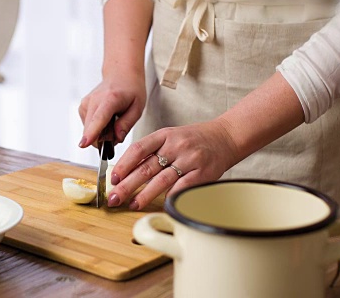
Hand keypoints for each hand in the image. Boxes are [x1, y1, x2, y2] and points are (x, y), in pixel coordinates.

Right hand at [78, 70, 145, 146]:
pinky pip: (88, 127)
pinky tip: (106, 118)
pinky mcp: (82, 108)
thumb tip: (116, 138)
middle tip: (118, 129)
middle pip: (91, 130)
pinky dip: (97, 127)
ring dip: (101, 133)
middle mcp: (94, 100)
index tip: (83, 144)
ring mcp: (85, 104)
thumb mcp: (137, 107)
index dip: (91, 133)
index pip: (99, 118)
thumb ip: (127, 124)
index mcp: (111, 99)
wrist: (120, 75)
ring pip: (89, 131)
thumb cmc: (131, 90)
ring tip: (113, 120)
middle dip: (104, 139)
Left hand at [107, 119, 239, 209]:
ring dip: (145, 195)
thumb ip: (152, 151)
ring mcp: (189, 159)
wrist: (226, 136)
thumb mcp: (171, 136)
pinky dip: (169, 197)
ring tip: (133, 204)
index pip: (138, 149)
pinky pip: (182, 188)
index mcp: (165, 135)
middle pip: (146, 167)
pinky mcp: (202, 173)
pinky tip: (160, 204)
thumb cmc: (194, 139)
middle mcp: (176, 146)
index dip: (123, 165)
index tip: (113, 178)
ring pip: (162, 180)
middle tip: (115, 198)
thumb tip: (127, 171)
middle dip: (127, 185)